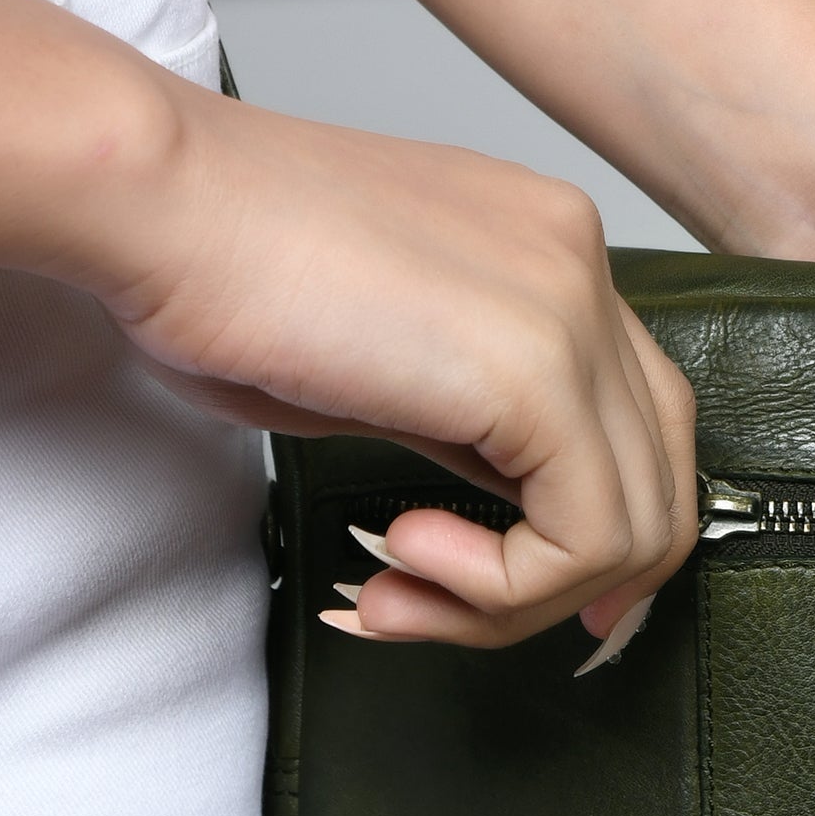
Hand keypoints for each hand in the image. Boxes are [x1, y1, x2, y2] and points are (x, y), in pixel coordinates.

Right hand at [91, 81, 696, 651]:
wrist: (152, 202)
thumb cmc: (211, 272)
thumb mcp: (375, 369)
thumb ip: (461, 429)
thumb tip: (499, 527)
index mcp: (545, 249)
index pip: (637, 418)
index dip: (598, 532)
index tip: (505, 593)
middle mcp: (579, 264)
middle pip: (662, 473)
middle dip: (570, 584)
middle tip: (445, 614)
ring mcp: (572, 309)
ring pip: (636, 524)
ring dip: (511, 601)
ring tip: (397, 588)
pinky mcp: (537, 368)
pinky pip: (587, 535)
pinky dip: (500, 587)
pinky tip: (403, 556)